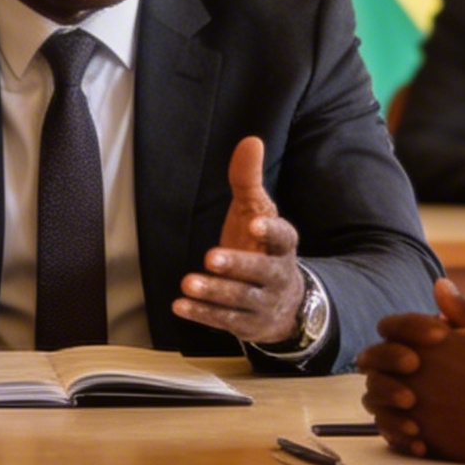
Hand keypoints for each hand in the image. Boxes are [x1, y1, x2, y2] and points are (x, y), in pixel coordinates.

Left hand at [173, 138, 306, 345]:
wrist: (284, 303)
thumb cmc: (261, 246)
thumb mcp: (257, 212)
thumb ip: (249, 180)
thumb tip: (250, 140)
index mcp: (282, 247)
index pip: (284, 237)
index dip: (271, 230)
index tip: (254, 221)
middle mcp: (277, 276)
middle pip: (261, 272)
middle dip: (238, 265)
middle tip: (210, 257)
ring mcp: (263, 303)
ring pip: (241, 300)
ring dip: (215, 292)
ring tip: (188, 283)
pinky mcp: (247, 324)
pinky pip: (224, 320)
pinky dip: (202, 314)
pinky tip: (180, 305)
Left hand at [356, 280, 464, 464]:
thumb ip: (463, 310)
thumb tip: (440, 286)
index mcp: (431, 344)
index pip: (389, 328)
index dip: (394, 332)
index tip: (406, 341)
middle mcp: (418, 375)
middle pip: (374, 365)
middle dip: (381, 364)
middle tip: (395, 371)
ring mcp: (420, 409)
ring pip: (376, 401)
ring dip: (383, 398)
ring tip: (402, 399)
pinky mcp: (428, 440)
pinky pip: (393, 434)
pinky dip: (395, 429)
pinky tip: (412, 427)